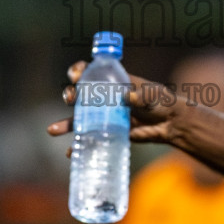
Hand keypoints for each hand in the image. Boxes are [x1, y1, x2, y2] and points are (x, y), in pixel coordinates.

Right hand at [47, 62, 185, 149]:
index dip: (79, 70)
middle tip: (69, 99)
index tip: (75, 75)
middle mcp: (105, 97)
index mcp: (113, 81)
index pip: (91, 71)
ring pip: (80, 118)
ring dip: (65, 124)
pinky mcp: (109, 132)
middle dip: (70, 95)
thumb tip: (129, 98)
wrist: (170, 124)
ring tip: (52, 130)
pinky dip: (79, 145)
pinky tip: (71, 153)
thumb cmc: (162, 102)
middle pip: (80, 94)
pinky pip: (90, 138)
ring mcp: (105, 116)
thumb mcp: (153, 95)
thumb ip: (142, 95)